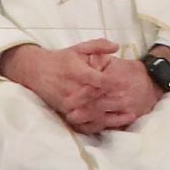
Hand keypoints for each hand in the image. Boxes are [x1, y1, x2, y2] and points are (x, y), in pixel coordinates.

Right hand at [0, 41, 153, 137]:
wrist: (36, 71)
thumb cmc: (61, 59)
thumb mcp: (79, 48)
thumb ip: (98, 46)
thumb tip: (117, 46)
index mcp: (77, 73)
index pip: (98, 81)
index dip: (113, 83)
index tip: (126, 83)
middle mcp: (73, 90)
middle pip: (98, 99)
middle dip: (116, 101)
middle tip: (133, 101)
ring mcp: (69, 104)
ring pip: (93, 113)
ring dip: (112, 115)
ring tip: (130, 116)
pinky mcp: (65, 113)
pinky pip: (84, 121)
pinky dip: (99, 123)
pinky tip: (113, 124)